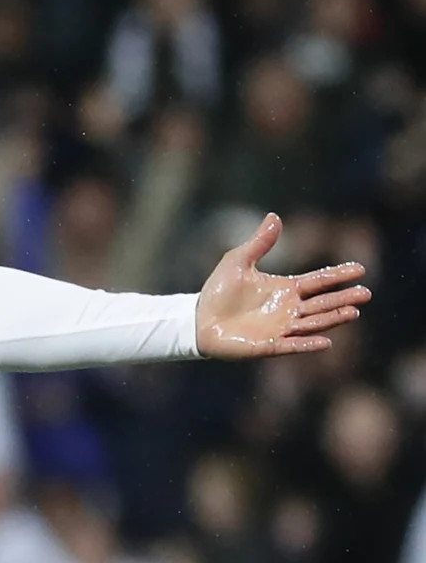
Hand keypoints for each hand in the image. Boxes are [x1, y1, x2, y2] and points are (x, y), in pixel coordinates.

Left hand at [196, 213, 370, 358]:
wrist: (197, 320)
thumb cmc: (218, 292)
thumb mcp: (237, 262)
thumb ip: (259, 243)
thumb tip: (274, 217)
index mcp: (285, 289)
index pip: (317, 281)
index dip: (338, 275)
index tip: (360, 269)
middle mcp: (288, 309)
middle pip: (322, 303)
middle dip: (343, 298)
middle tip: (365, 293)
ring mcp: (280, 328)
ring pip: (312, 323)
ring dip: (332, 319)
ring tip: (353, 312)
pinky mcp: (268, 345)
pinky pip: (291, 345)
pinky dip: (307, 344)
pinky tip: (325, 341)